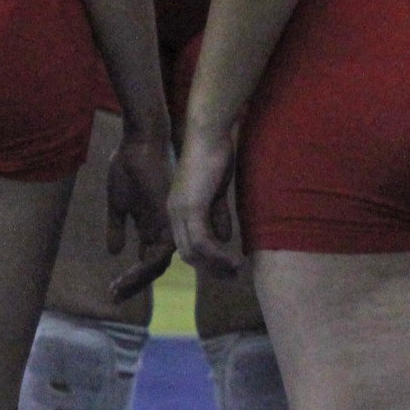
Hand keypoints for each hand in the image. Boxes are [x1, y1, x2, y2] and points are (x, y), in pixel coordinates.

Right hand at [104, 134, 176, 301]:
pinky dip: (143, 270)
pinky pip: (158, 256)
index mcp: (152, 226)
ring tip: (116, 290)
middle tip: (113, 298)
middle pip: (152, 268)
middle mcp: (163, 230)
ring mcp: (168, 228)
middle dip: (131, 285)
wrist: (139, 144)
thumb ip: (117, 227)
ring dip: (135, 281)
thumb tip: (114, 252)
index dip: (130, 277)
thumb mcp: (118, 204)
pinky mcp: (168, 224)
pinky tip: (127, 275)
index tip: (112, 290)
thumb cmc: (128, 167)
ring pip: (155, 266)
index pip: (146, 260)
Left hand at [167, 126, 242, 277]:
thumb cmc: (215, 156)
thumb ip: (217, 215)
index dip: (204, 261)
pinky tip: (232, 260)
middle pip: (187, 254)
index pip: (186, 245)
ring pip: (193, 253)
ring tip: (236, 270)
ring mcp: (180, 211)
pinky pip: (202, 242)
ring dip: (216, 266)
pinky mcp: (191, 207)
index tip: (224, 268)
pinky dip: (217, 256)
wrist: (208, 134)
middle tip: (231, 275)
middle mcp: (174, 213)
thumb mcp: (216, 192)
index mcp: (177, 209)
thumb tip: (224, 239)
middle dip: (210, 269)